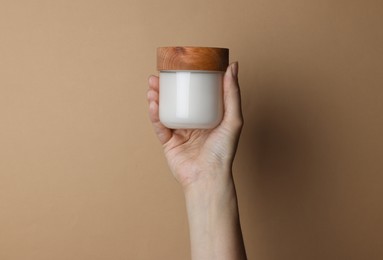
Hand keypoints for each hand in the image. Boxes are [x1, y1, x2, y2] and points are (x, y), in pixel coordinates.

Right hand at [147, 62, 242, 189]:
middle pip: (176, 101)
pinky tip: (153, 104)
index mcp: (207, 117)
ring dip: (156, 98)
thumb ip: (233, 93)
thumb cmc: (223, 151)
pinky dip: (155, 115)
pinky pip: (160, 126)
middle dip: (165, 87)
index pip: (195, 94)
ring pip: (165, 111)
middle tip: (158, 76)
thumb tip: (234, 65)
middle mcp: (193, 123)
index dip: (186, 81)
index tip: (179, 67)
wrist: (208, 176)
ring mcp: (179, 133)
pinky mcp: (169, 143)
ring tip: (152, 86)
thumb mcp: (233, 119)